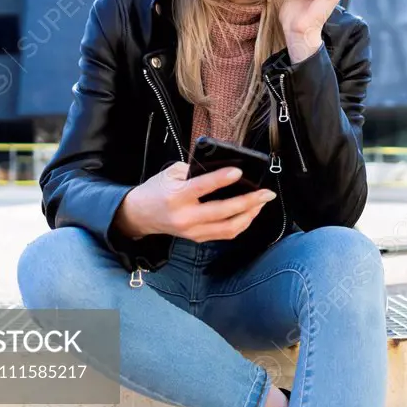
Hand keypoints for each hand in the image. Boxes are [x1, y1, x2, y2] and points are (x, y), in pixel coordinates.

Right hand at [114, 162, 276, 241]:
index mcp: (176, 196)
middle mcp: (185, 217)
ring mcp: (192, 231)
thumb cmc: (157, 190)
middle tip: (266, 193)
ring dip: (249, 215)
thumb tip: (223, 167)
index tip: (239, 172)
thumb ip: (195, 170)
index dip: (221, 179)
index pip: (202, 187)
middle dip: (248, 202)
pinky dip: (241, 223)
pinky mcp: (198, 238)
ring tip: (261, 202)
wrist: (140, 215)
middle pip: (222, 212)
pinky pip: (225, 233)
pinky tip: (250, 213)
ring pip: (228, 228)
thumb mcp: (171, 173)